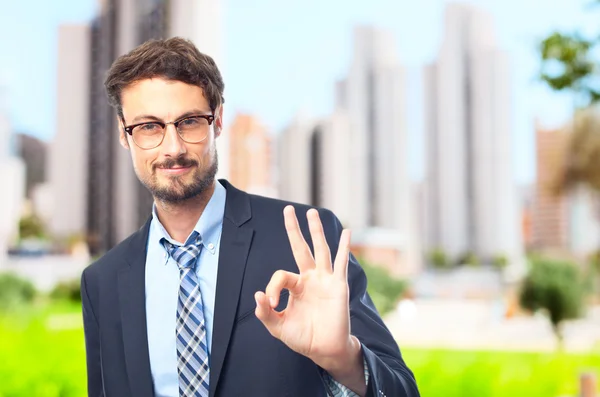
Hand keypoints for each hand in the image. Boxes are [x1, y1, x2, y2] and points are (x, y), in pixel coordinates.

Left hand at [254, 206, 358, 373]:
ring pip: (320, 250)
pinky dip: (344, 247)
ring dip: (316, 231)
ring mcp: (325, 280)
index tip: (270, 303)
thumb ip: (265, 313)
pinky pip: (341, 263)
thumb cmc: (303, 338)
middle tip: (288, 209)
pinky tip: (346, 232)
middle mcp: (310, 279)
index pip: (281, 275)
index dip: (272, 287)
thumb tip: (258, 295)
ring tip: (311, 213)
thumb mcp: (278, 327)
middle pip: (301, 248)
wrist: (324, 350)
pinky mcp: (338, 285)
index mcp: (296, 286)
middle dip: (294, 229)